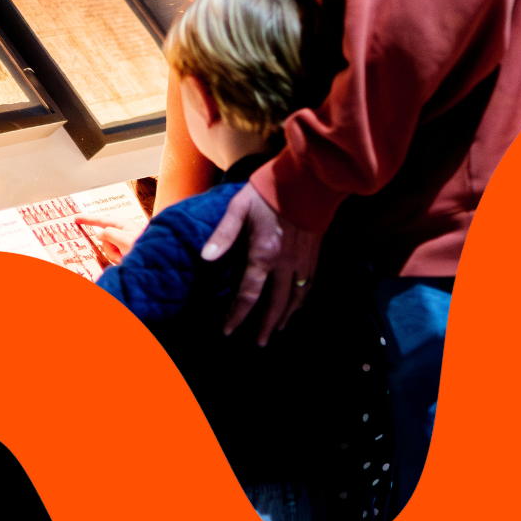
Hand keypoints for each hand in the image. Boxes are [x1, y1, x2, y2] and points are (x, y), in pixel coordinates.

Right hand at [74, 216, 146, 265]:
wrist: (156, 262)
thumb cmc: (144, 248)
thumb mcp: (124, 239)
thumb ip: (109, 234)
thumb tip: (100, 235)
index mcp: (124, 225)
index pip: (102, 220)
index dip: (88, 219)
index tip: (75, 218)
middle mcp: (124, 232)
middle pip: (105, 238)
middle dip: (109, 249)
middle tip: (121, 254)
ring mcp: (125, 242)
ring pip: (108, 249)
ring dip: (115, 256)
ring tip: (126, 258)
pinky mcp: (125, 252)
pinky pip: (114, 256)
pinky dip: (118, 260)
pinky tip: (127, 261)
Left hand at [201, 182, 321, 345]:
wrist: (309, 177)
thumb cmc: (270, 190)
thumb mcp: (240, 207)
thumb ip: (223, 234)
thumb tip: (205, 258)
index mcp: (264, 253)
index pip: (249, 294)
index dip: (237, 314)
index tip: (228, 330)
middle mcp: (285, 263)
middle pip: (276, 303)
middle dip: (266, 325)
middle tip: (260, 343)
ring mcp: (303, 259)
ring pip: (296, 297)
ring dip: (286, 316)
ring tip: (279, 329)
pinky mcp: (315, 251)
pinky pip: (310, 283)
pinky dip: (303, 299)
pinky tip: (299, 303)